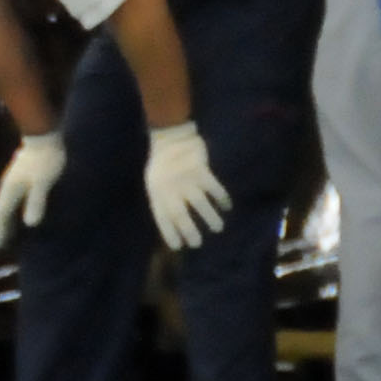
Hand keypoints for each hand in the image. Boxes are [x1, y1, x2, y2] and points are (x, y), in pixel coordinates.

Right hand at [0, 130, 65, 243]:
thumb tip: (30, 224)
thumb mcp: (43, 182)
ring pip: (5, 203)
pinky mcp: (21, 176)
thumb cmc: (45, 160)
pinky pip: (13, 197)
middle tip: (3, 242)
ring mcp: (13, 180)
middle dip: (0, 226)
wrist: (45, 136)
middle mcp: (7, 186)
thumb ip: (36, 202)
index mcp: (10, 189)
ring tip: (11, 231)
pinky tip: (21, 211)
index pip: (0, 213)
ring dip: (6, 218)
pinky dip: (14, 209)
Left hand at [144, 121, 231, 252]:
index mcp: (156, 190)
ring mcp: (186, 179)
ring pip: (200, 204)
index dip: (170, 232)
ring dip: (210, 218)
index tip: (178, 247)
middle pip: (181, 214)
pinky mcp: (201, 171)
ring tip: (217, 228)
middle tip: (198, 244)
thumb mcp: (153, 179)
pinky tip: (226, 206)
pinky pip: (214, 189)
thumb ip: (162, 197)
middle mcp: (171, 188)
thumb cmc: (162, 160)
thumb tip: (174, 220)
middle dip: (190, 231)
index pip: (163, 217)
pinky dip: (222, 198)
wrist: (170, 134)